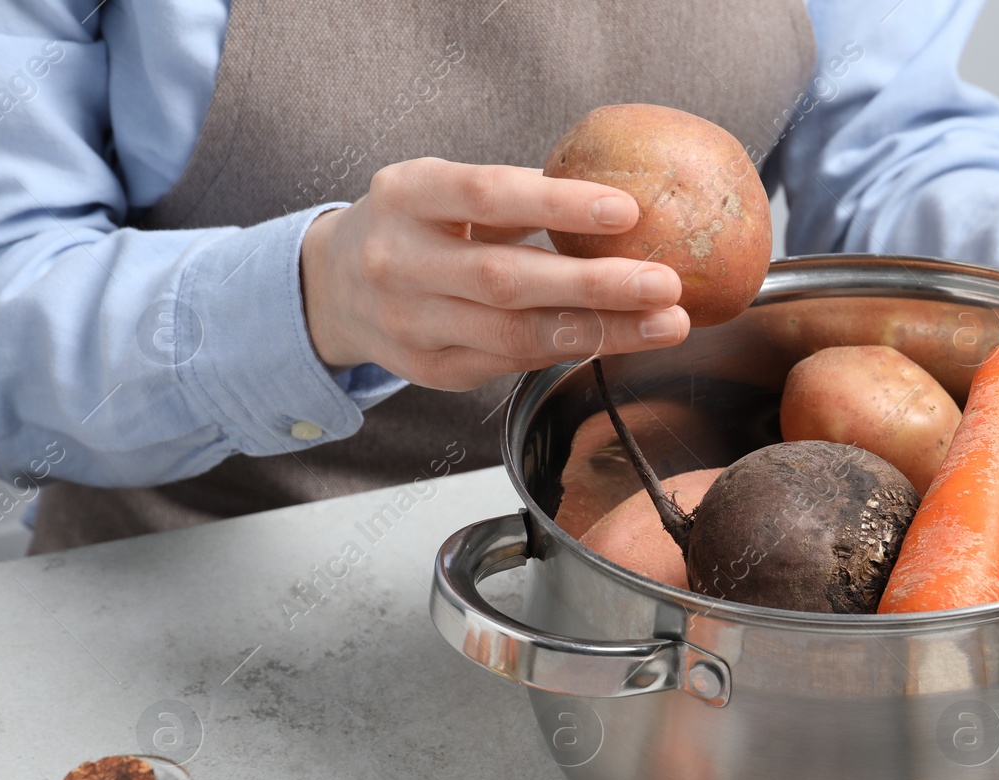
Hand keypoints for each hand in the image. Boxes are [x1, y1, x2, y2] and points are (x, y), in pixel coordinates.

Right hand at [299, 158, 688, 389]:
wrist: (334, 288)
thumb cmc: (415, 227)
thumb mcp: (443, 191)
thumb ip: (514, 197)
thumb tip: (620, 206)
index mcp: (407, 195)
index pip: (487, 196)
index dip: (557, 203)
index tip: (626, 209)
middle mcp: (399, 261)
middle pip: (506, 279)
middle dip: (595, 285)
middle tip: (664, 284)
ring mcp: (410, 323)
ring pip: (514, 334)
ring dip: (600, 332)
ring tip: (664, 324)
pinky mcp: (429, 370)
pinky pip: (510, 363)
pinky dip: (568, 350)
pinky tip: (618, 340)